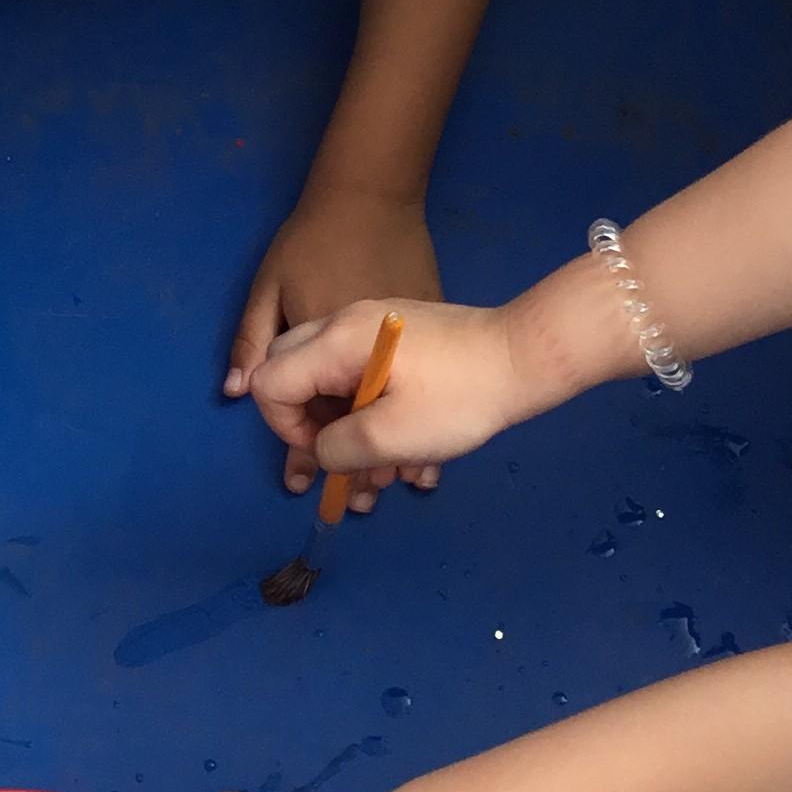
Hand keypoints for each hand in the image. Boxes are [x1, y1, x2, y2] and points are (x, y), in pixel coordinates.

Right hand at [229, 188, 442, 510]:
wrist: (523, 358)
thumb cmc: (459, 398)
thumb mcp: (390, 437)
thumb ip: (336, 448)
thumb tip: (319, 450)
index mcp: (336, 341)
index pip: (269, 382)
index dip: (285, 427)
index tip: (325, 453)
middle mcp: (345, 323)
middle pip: (289, 373)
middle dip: (306, 423)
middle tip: (340, 455)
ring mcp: (371, 325)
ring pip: (325, 377)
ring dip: (341, 427)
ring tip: (381, 469)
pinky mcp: (396, 336)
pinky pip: (358, 373)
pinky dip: (366, 411)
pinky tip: (398, 446)